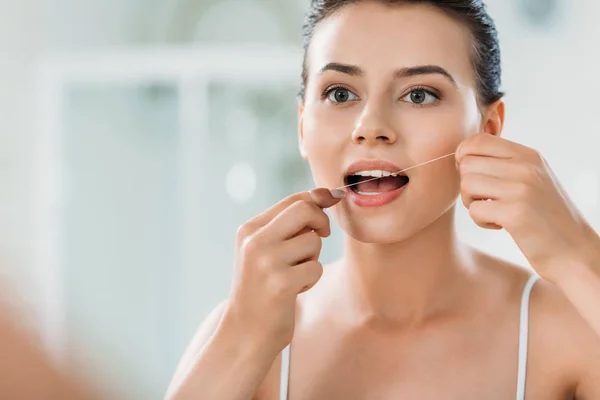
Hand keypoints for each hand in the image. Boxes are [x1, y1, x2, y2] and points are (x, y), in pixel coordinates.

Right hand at [222, 188, 343, 354]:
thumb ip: (290, 224)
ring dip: (313, 258)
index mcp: (250, 229)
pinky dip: (311, 278)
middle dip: (321, 221)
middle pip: (305, 210)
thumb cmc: (262, 287)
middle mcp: (255, 241)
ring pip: (313, 241)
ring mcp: (266, 262)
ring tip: (296, 273)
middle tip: (321, 235)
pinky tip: (295, 289)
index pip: (293, 200)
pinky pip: (315, 267)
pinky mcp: (281, 283)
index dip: (319, 198)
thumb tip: (327, 194)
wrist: (245, 331)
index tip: (335, 199)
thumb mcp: (265, 250)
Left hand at [455, 133, 598, 280]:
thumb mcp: (531, 178)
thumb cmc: (544, 216)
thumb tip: (461, 152)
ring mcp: (521, 189)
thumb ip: (503, 162)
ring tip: (493, 212)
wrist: (573, 251)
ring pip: (467, 185)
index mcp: (528, 155)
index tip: (473, 176)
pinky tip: (500, 225)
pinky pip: (474, 210)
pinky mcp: (515, 213)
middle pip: (467, 164)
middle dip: (468, 185)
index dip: (464, 158)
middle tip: (487, 200)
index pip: (478, 141)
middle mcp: (525, 167)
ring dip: (472, 203)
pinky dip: (481, 221)